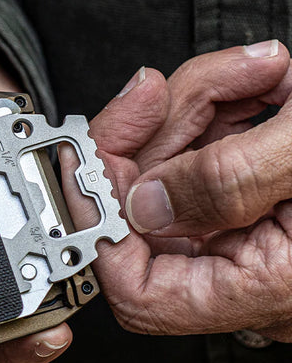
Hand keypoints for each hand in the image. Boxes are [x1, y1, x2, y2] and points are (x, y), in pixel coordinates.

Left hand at [69, 41, 291, 341]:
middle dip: (151, 138)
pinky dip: (217, 103)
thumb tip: (139, 204)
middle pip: (147, 213)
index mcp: (268, 285)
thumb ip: (227, 184)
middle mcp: (252, 263)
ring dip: (192, 106)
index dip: (104, 231)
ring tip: (258, 71)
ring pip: (173, 169)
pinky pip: (208, 148)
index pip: (141, 291)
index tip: (94, 167)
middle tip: (170, 89)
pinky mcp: (259, 183)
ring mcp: (254, 221)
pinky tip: (261, 77)